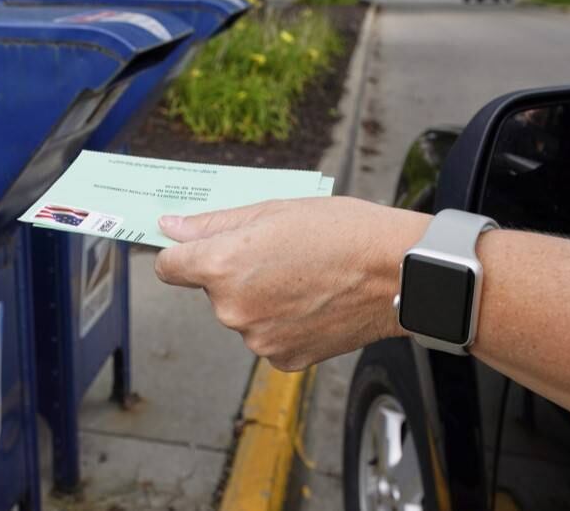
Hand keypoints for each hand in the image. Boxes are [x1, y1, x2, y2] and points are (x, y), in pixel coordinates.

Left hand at [154, 197, 428, 370]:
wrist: (399, 273)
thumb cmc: (343, 232)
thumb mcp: (273, 210)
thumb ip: (214, 224)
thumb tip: (170, 227)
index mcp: (222, 267)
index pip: (169, 267)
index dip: (184, 254)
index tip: (197, 250)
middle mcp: (231, 309)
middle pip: (213, 290)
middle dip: (236, 274)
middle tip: (280, 255)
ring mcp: (257, 339)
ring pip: (243, 314)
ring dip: (261, 299)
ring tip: (305, 278)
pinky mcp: (283, 358)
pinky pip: (268, 336)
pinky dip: (283, 322)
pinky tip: (313, 303)